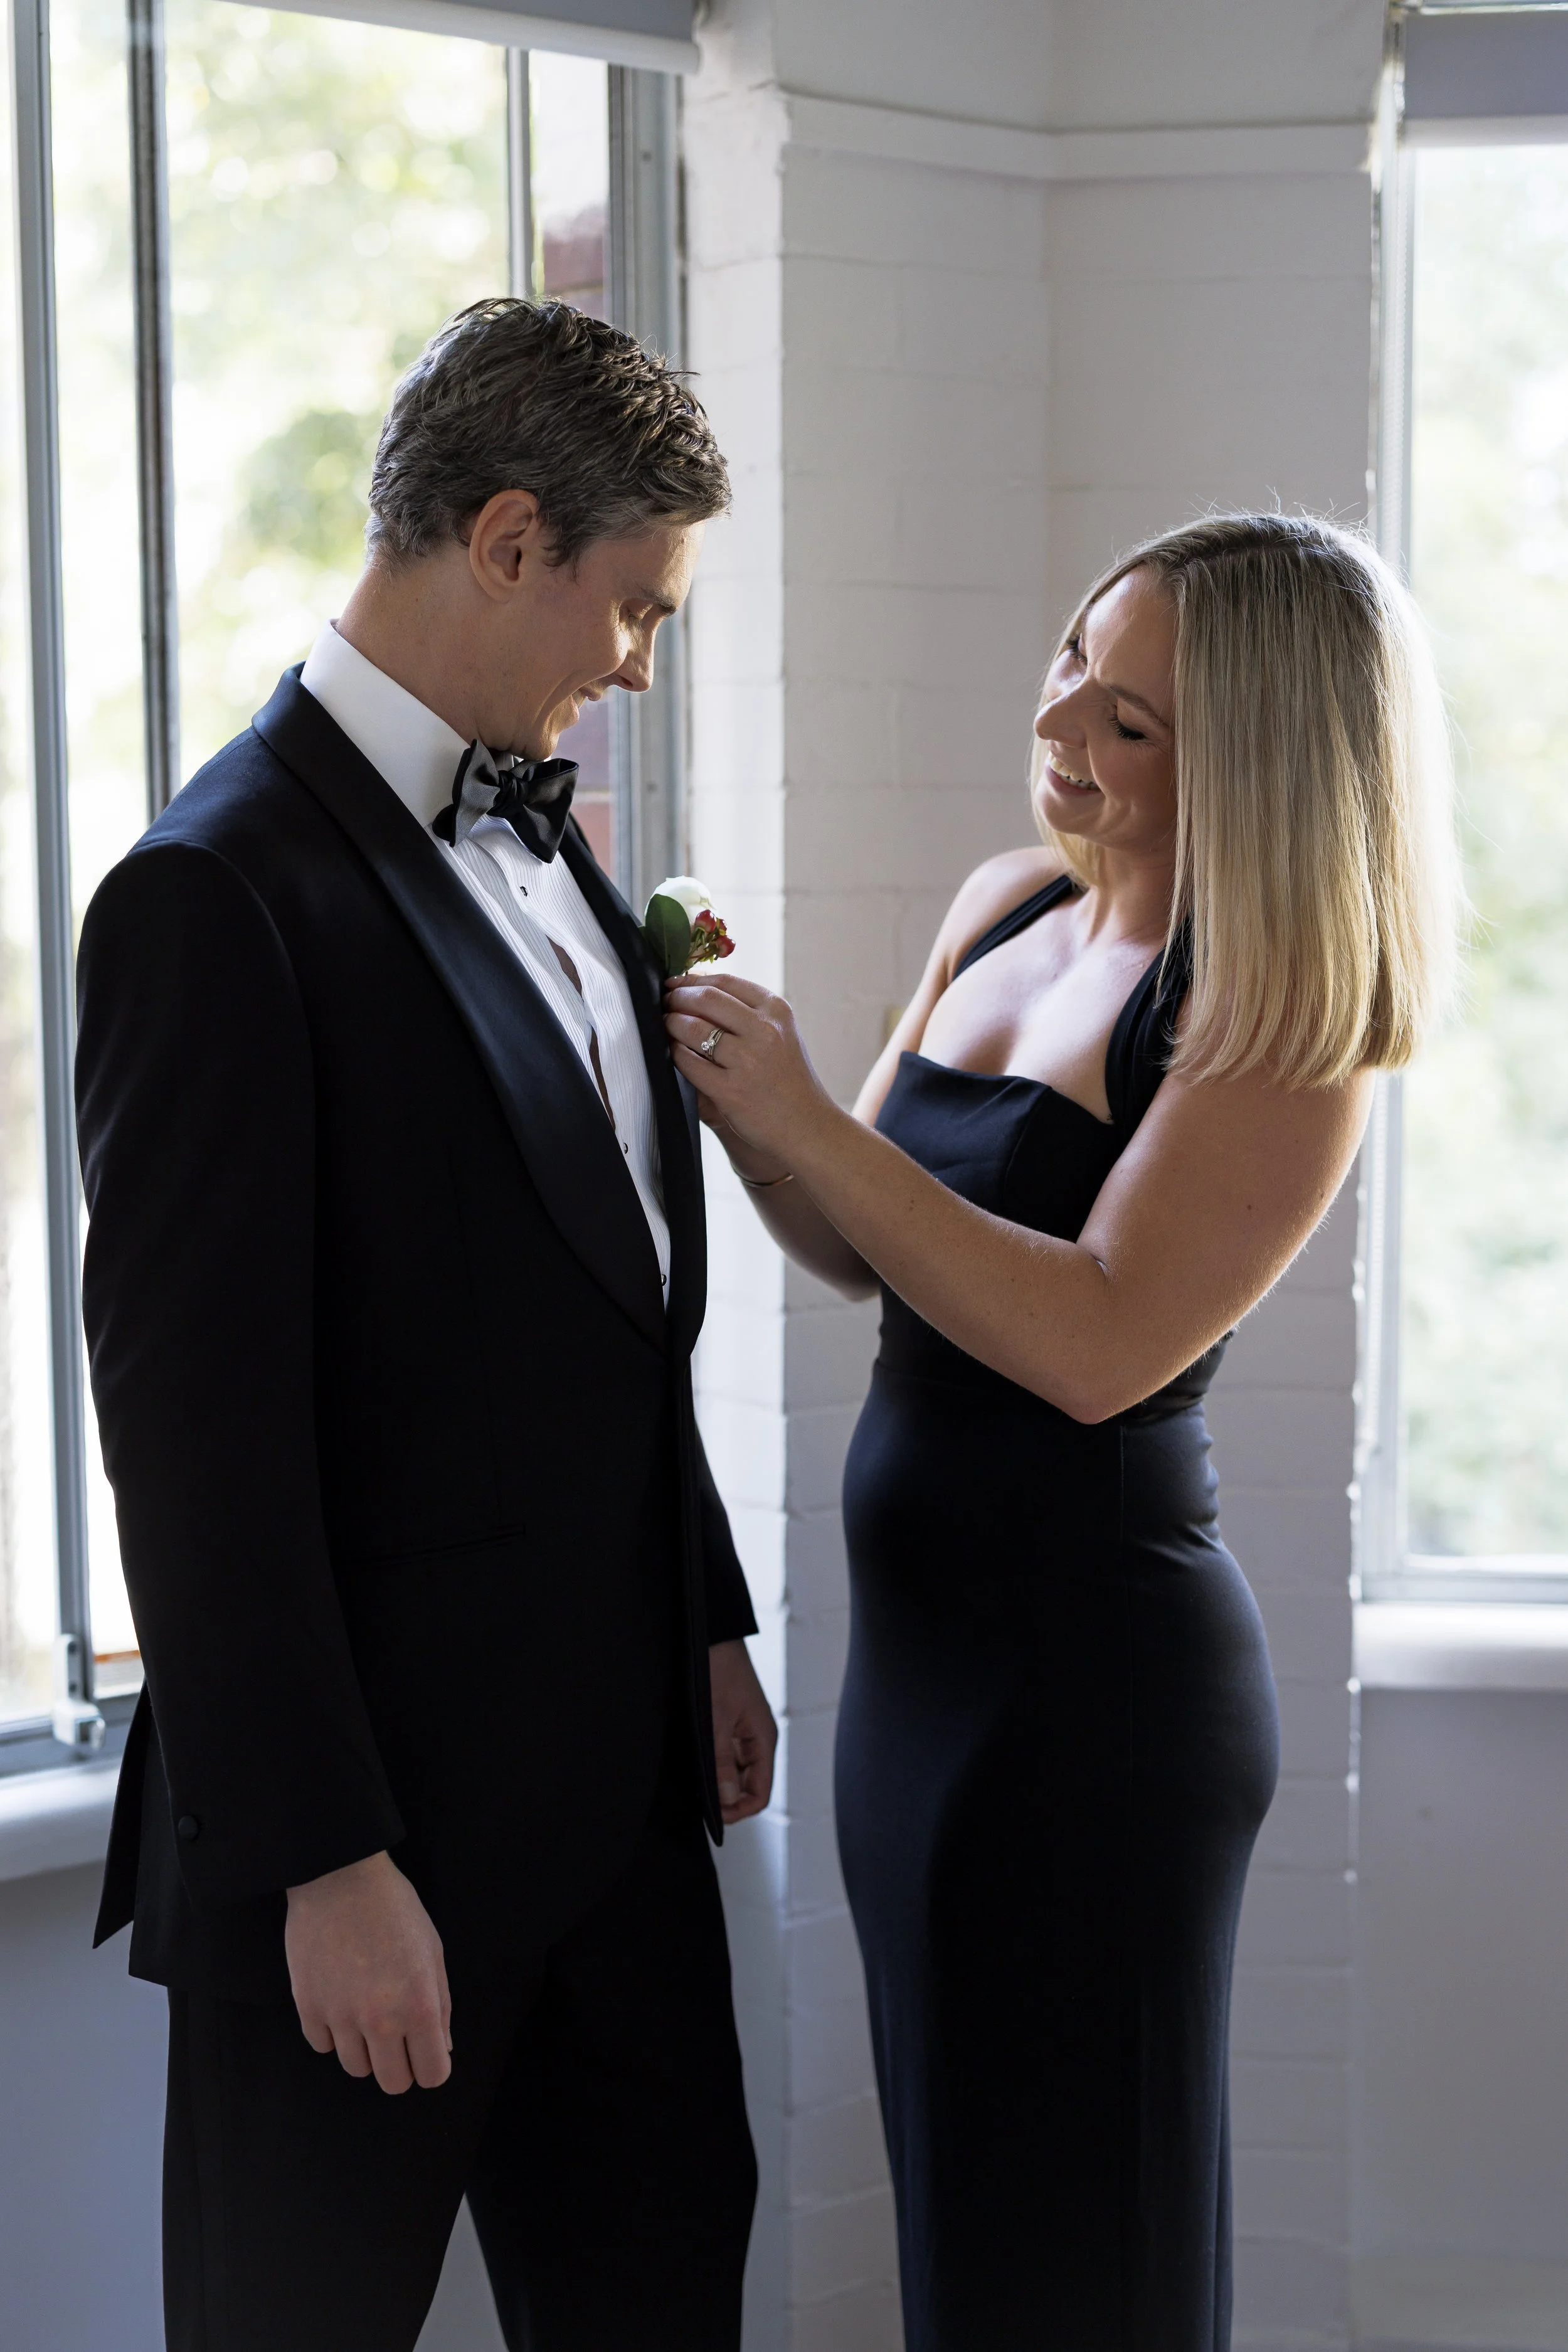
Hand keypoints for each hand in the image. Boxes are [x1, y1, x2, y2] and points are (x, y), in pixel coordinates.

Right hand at [285, 1850, 451, 2093]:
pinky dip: (332, 2032)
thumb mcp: (433, 1951)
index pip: (432, 2075)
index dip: (431, 2066)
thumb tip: (441, 2049)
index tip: (425, 2052)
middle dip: (400, 2065)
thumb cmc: (394, 1909)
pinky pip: (322, 2046)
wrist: (340, 1877)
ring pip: (356, 2069)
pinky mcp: (307, 2008)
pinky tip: (339, 2001)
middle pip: (393, 2083)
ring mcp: (340, 2017)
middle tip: (397, 2037)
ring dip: (364, 2049)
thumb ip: (440, 2006)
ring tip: (366, 2012)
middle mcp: (380, 2021)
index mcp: (419, 2006)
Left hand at [666, 974, 837, 1168]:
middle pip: (705, 999)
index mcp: (776, 1010)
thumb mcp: (779, 1033)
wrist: (806, 1125)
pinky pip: (688, 1063)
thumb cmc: (787, 1078)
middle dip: (677, 997)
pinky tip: (674, 1053)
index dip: (693, 979)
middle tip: (666, 1002)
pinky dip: (675, 1054)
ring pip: (693, 1029)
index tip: (676, 983)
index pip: (725, 981)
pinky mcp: (730, 1090)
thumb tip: (697, 986)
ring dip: (671, 1024)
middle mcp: (764, 1031)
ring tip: (667, 1026)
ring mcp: (747, 1061)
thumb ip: (746, 1011)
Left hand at [709, 1638, 776, 1824]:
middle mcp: (757, 1740)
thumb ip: (721, 1761)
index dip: (737, 1809)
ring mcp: (744, 1733)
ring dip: (718, 1781)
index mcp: (762, 1740)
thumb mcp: (715, 1719)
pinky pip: (726, 1756)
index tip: (711, 1813)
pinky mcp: (730, 1725)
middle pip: (747, 1787)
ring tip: (694, 1780)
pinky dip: (713, 1765)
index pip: (759, 1794)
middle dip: (725, 1798)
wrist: (712, 1636)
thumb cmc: (718, 1671)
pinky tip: (696, 1762)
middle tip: (697, 1799)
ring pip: (735, 1773)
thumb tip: (726, 1799)